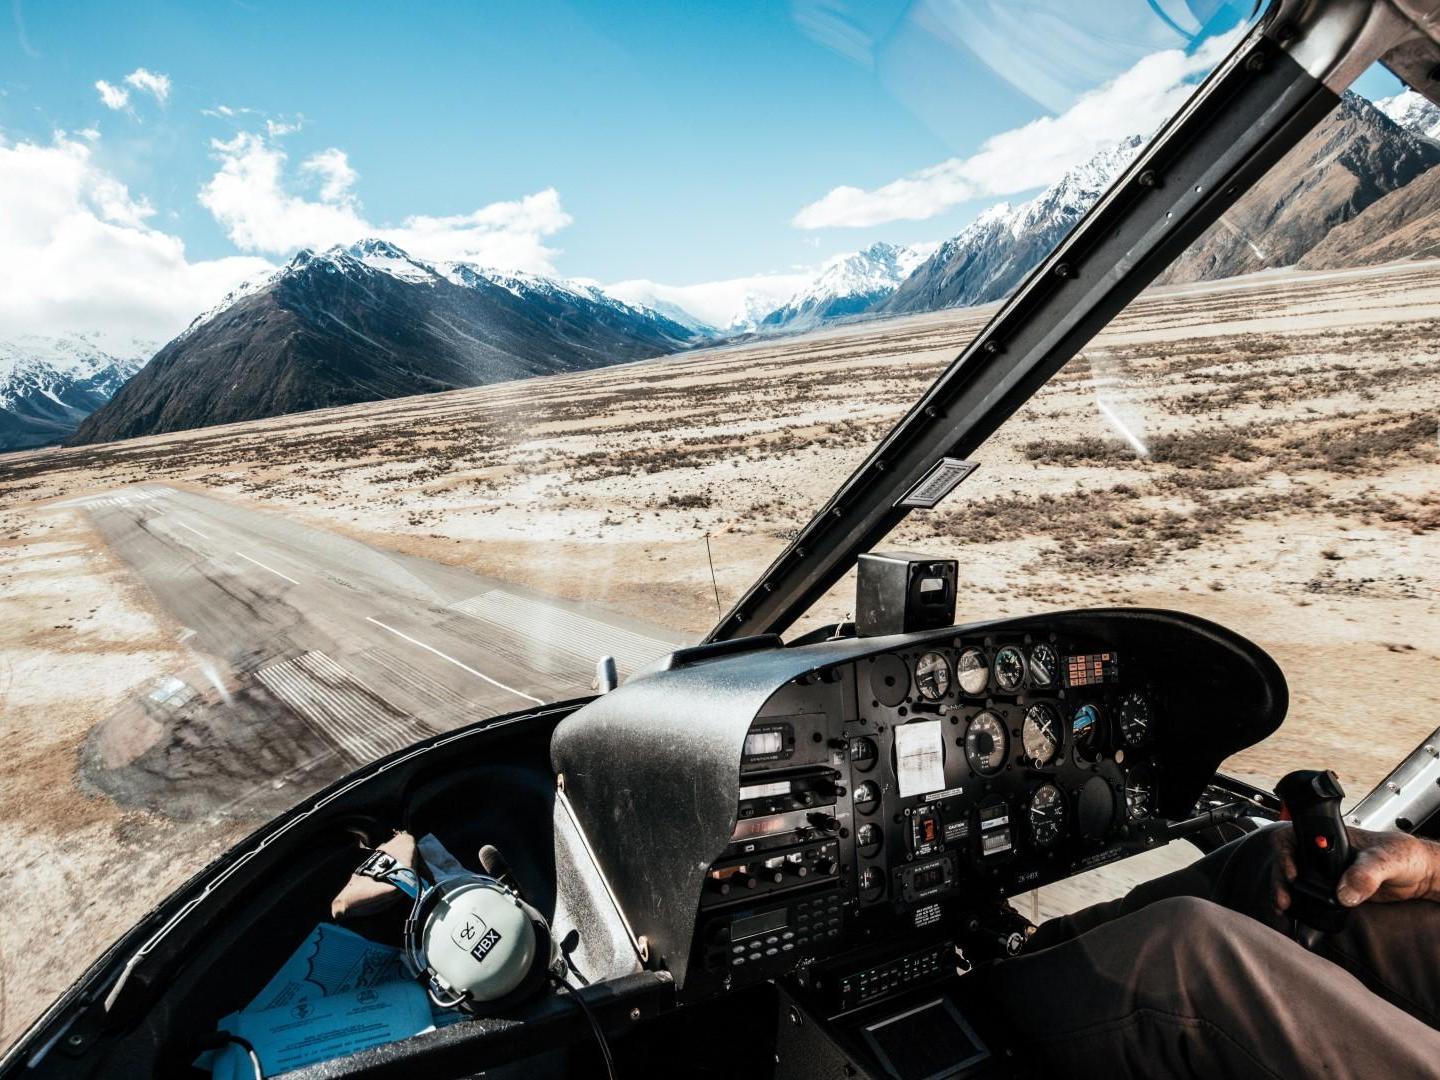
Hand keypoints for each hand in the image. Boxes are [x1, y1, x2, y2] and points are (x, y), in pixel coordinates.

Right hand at [1273, 825, 1439, 910]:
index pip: (1294, 837)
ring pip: (1293, 879)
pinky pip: (1309, 896)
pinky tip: (1296, 915)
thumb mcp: (1387, 859)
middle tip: (1284, 899)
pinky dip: (1299, 905)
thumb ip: (1366, 873)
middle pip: (1287, 860)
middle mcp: (1324, 854)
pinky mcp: (1334, 892)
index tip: (1292, 874)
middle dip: (1280, 880)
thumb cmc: (1405, 855)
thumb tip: (1344, 893)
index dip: (1285, 854)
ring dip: (1284, 893)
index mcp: (1331, 838)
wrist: (1420, 875)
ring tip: (1284, 909)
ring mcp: (1327, 873)